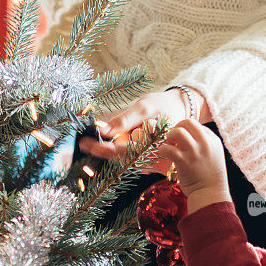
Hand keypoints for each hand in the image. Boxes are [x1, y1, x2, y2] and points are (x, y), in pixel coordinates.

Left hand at [78, 89, 197, 172]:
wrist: (182, 109)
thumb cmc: (164, 105)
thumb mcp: (145, 107)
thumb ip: (125, 120)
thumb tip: (104, 130)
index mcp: (152, 144)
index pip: (122, 151)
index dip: (103, 148)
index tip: (86, 144)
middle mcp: (151, 157)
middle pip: (121, 158)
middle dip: (102, 150)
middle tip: (83, 143)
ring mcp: (150, 160)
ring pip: (123, 158)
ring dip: (108, 150)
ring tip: (92, 142)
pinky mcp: (147, 158)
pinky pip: (129, 156)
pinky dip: (117, 149)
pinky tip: (107, 141)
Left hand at [158, 120, 232, 212]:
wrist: (210, 195)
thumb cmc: (209, 178)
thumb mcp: (213, 156)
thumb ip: (203, 145)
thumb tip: (184, 137)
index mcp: (213, 141)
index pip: (196, 125)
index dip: (186, 130)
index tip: (182, 141)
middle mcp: (205, 143)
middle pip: (187, 122)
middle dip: (176, 128)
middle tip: (172, 140)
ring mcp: (194, 152)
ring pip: (177, 132)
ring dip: (168, 137)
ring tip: (168, 146)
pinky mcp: (184, 162)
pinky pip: (167, 148)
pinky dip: (162, 150)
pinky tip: (163, 154)